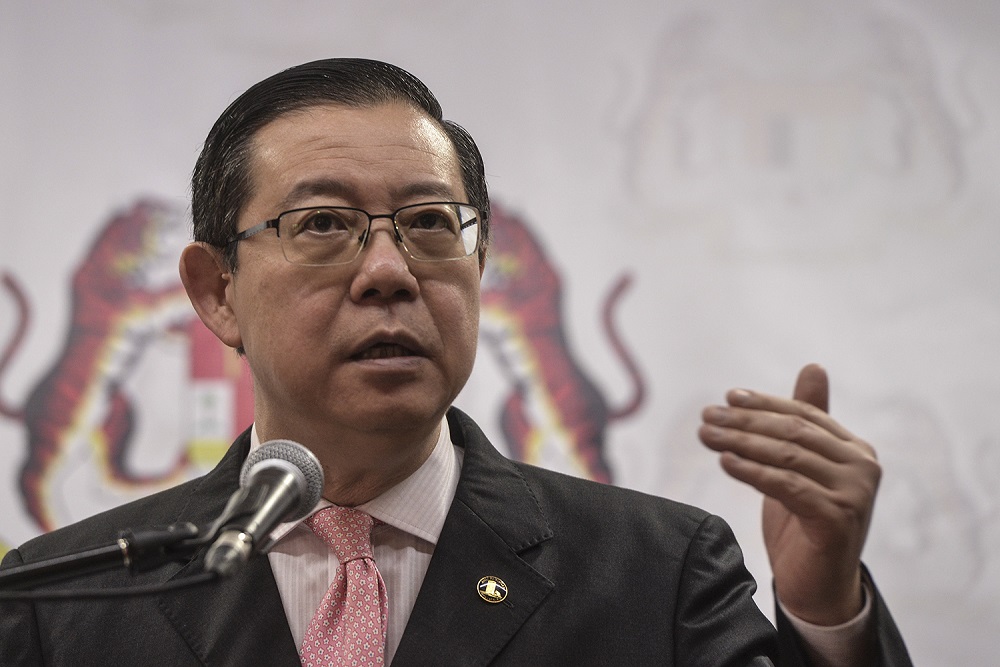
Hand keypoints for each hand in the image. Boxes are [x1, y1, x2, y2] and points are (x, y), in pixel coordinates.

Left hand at [698, 364, 880, 624]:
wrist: (818, 588)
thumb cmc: (805, 525)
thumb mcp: (801, 469)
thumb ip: (805, 423)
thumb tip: (814, 366)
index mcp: (855, 450)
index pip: (804, 415)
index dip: (765, 404)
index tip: (729, 397)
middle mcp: (863, 467)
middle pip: (793, 433)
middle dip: (745, 422)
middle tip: (707, 416)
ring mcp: (854, 493)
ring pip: (787, 456)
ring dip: (741, 442)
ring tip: (707, 435)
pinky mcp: (837, 519)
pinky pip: (786, 486)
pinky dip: (753, 471)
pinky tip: (725, 463)